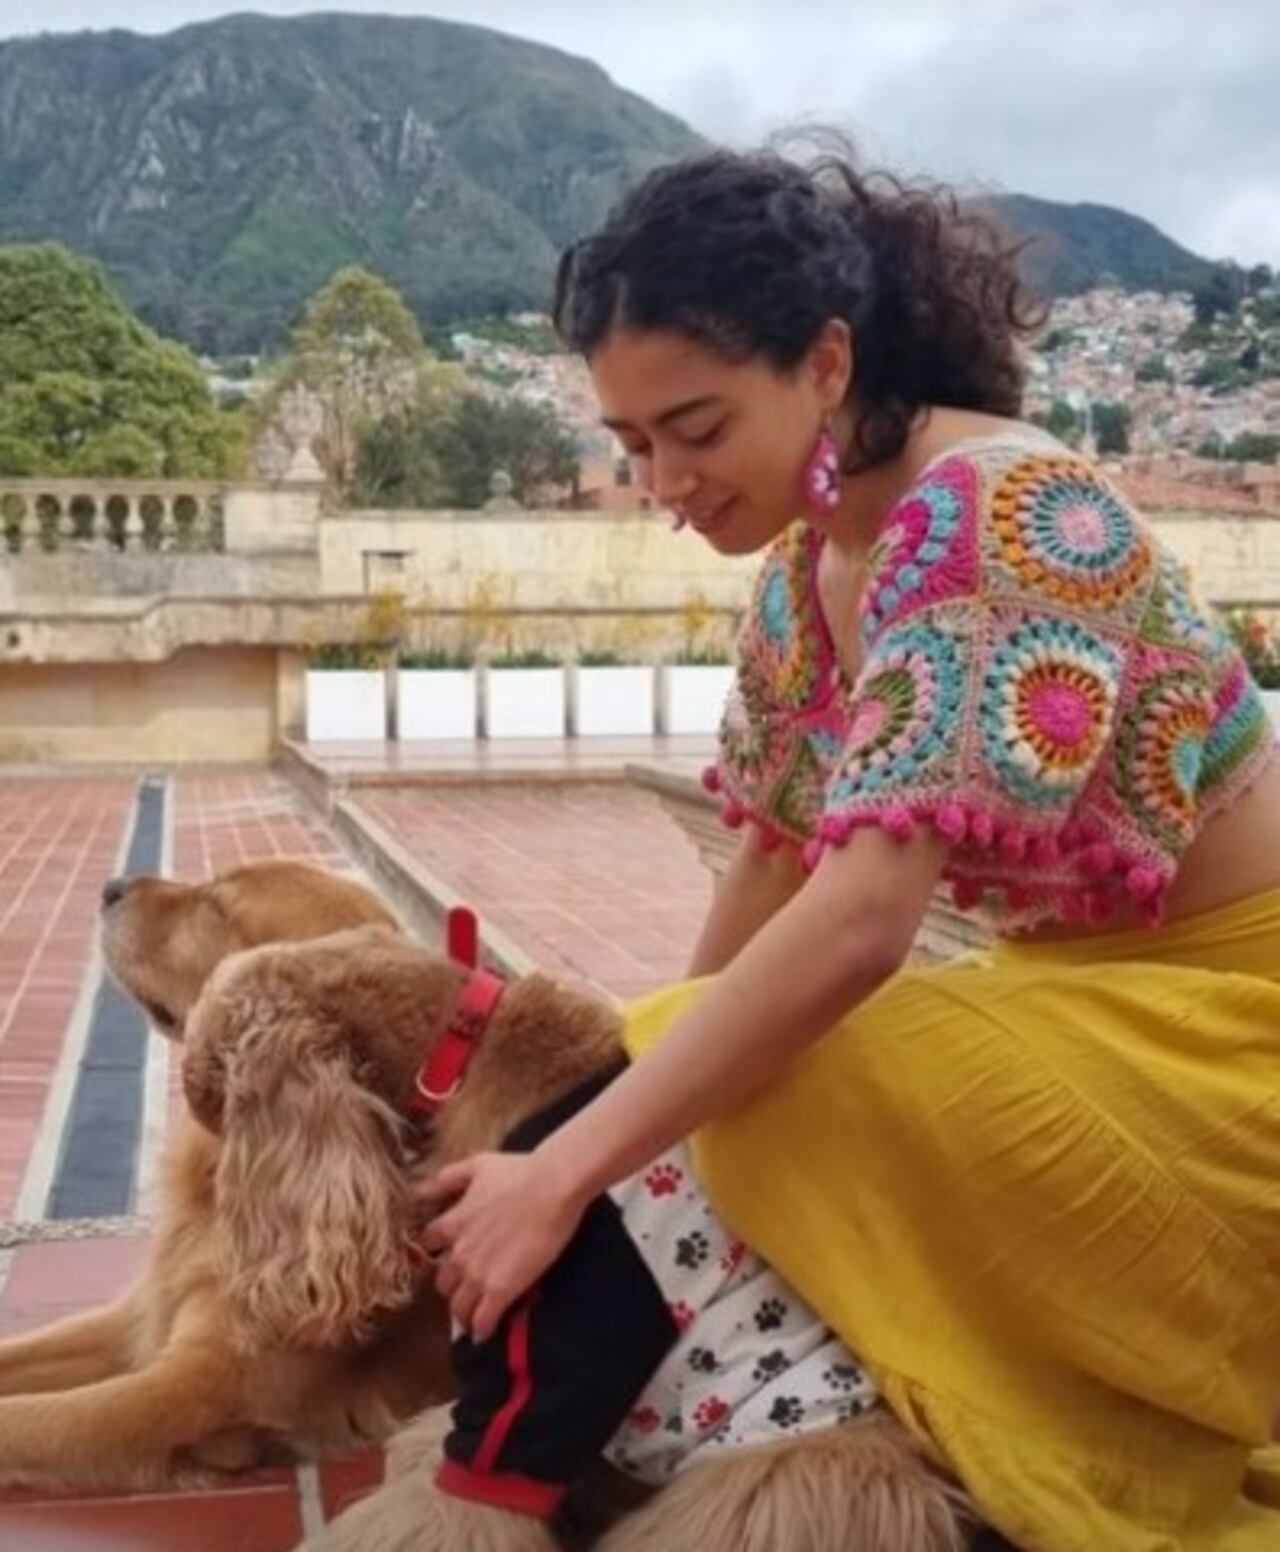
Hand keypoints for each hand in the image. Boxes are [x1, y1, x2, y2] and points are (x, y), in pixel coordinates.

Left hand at [419, 1150, 585, 1341]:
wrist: (552, 1186)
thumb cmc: (520, 1172)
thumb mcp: (477, 1165)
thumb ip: (448, 1177)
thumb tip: (426, 1187)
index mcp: (452, 1223)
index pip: (427, 1248)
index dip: (435, 1254)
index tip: (443, 1258)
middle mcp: (459, 1252)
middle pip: (441, 1283)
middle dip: (451, 1287)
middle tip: (463, 1289)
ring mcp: (479, 1273)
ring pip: (458, 1307)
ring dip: (464, 1313)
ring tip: (472, 1316)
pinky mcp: (502, 1289)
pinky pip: (483, 1320)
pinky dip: (482, 1329)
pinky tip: (485, 1333)